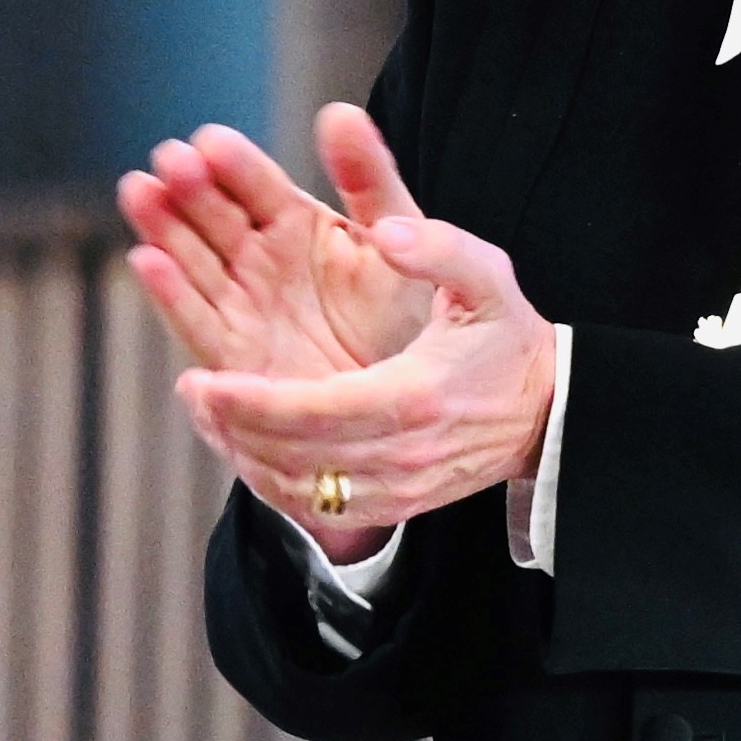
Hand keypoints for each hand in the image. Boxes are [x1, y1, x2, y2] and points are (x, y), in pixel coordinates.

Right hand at [121, 117, 419, 393]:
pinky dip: (170, 293)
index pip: (257, 185)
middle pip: (213, 217)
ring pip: (192, 261)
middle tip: (169, 161)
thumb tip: (339, 112)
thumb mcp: (395, 232)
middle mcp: (258, 259)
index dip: (234, 165)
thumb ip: (368, 176)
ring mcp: (240, 305)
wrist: (404, 394)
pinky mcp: (231, 356)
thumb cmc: (405, 313)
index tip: (211, 142)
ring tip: (140, 191)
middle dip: (188, 189)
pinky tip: (148, 259)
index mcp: (295, 222)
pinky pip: (196, 322)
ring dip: (163, 228)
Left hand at [151, 107, 559, 565]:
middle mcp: (404, 456)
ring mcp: (397, 491)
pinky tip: (241, 443)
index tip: (206, 381)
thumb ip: (438, 248)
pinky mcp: (391, 509)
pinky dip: (270, 480)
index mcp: (419, 397)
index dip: (256, 403)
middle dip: (235, 426)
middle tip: (192, 390)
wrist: (547, 414)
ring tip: (206, 410)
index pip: (320, 412)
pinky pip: (315, 508)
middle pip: (298, 456)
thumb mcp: (487, 278)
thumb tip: (386, 232)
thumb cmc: (507, 337)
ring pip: (299, 489)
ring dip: (244, 454)